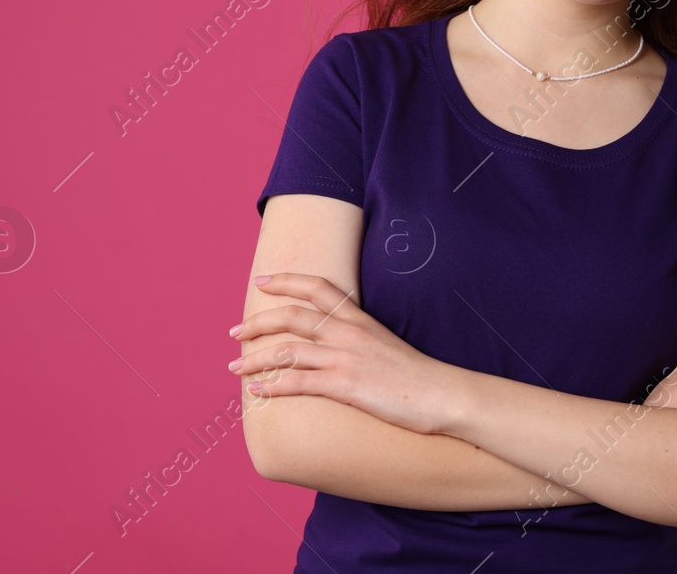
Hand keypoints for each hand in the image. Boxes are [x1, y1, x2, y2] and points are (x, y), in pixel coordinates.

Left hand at [228, 272, 457, 435]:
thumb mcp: (384, 343)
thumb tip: (334, 340)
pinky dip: (272, 385)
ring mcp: (345, 358)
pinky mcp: (346, 385)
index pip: (317, 286)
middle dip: (257, 322)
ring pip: (287, 350)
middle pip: (291, 315)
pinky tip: (256, 391)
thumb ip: (358, 336)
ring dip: (255, 358)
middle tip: (233, 331)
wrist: (443, 395)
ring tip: (234, 366)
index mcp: (358, 318)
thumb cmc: (416, 375)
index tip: (261, 281)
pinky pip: (298, 382)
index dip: (285, 280)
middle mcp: (347, 332)